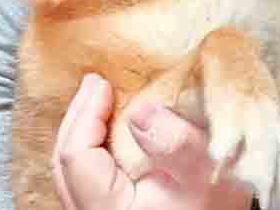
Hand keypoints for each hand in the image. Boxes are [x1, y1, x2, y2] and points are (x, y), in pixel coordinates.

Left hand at [53, 74, 253, 209]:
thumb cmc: (213, 204)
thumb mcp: (203, 171)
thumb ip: (173, 142)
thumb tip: (140, 110)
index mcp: (109, 206)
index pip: (76, 155)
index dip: (85, 114)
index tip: (102, 82)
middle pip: (66, 165)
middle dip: (78, 119)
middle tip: (96, 84)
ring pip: (73, 174)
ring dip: (83, 134)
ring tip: (99, 102)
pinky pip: (86, 180)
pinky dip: (92, 150)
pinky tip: (108, 133)